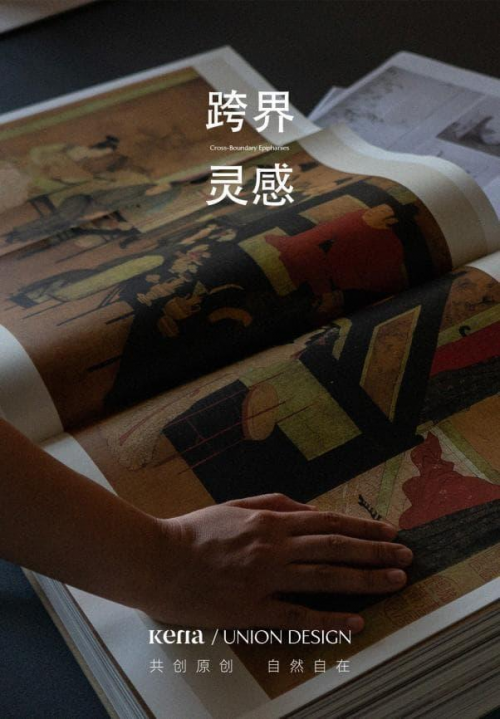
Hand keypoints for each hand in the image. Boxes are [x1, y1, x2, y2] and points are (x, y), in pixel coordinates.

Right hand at [147, 493, 411, 631]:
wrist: (156, 559)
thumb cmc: (194, 532)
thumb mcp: (236, 506)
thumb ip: (275, 505)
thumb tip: (310, 510)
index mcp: (270, 522)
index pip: (328, 523)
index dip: (362, 528)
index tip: (388, 532)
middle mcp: (274, 547)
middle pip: (336, 549)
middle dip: (375, 552)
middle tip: (405, 558)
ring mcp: (265, 579)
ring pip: (326, 578)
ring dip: (364, 580)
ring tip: (393, 582)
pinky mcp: (252, 609)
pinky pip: (297, 616)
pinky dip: (329, 619)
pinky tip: (355, 621)